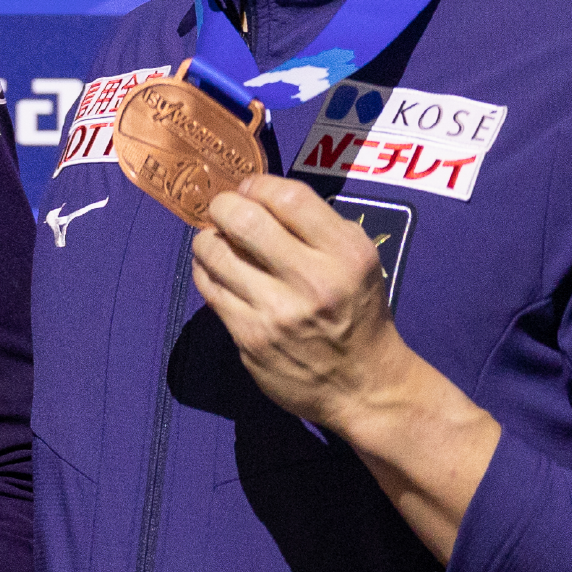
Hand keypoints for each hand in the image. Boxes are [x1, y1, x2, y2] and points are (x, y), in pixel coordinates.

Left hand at [191, 174, 498, 563]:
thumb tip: (251, 193)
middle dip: (223, 206)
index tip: (250, 190)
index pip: (288, 196)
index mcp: (347, 254)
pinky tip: (217, 271)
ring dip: (208, 239)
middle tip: (223, 211)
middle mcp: (313, 281)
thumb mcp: (357, 261)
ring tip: (218, 242)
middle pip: (242, 219)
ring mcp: (277, 312)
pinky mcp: (250, 337)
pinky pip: (209, 288)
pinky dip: (206, 270)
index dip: (257, 185)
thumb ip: (313, 226)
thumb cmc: (357, 312)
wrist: (365, 386)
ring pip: (215, 252)